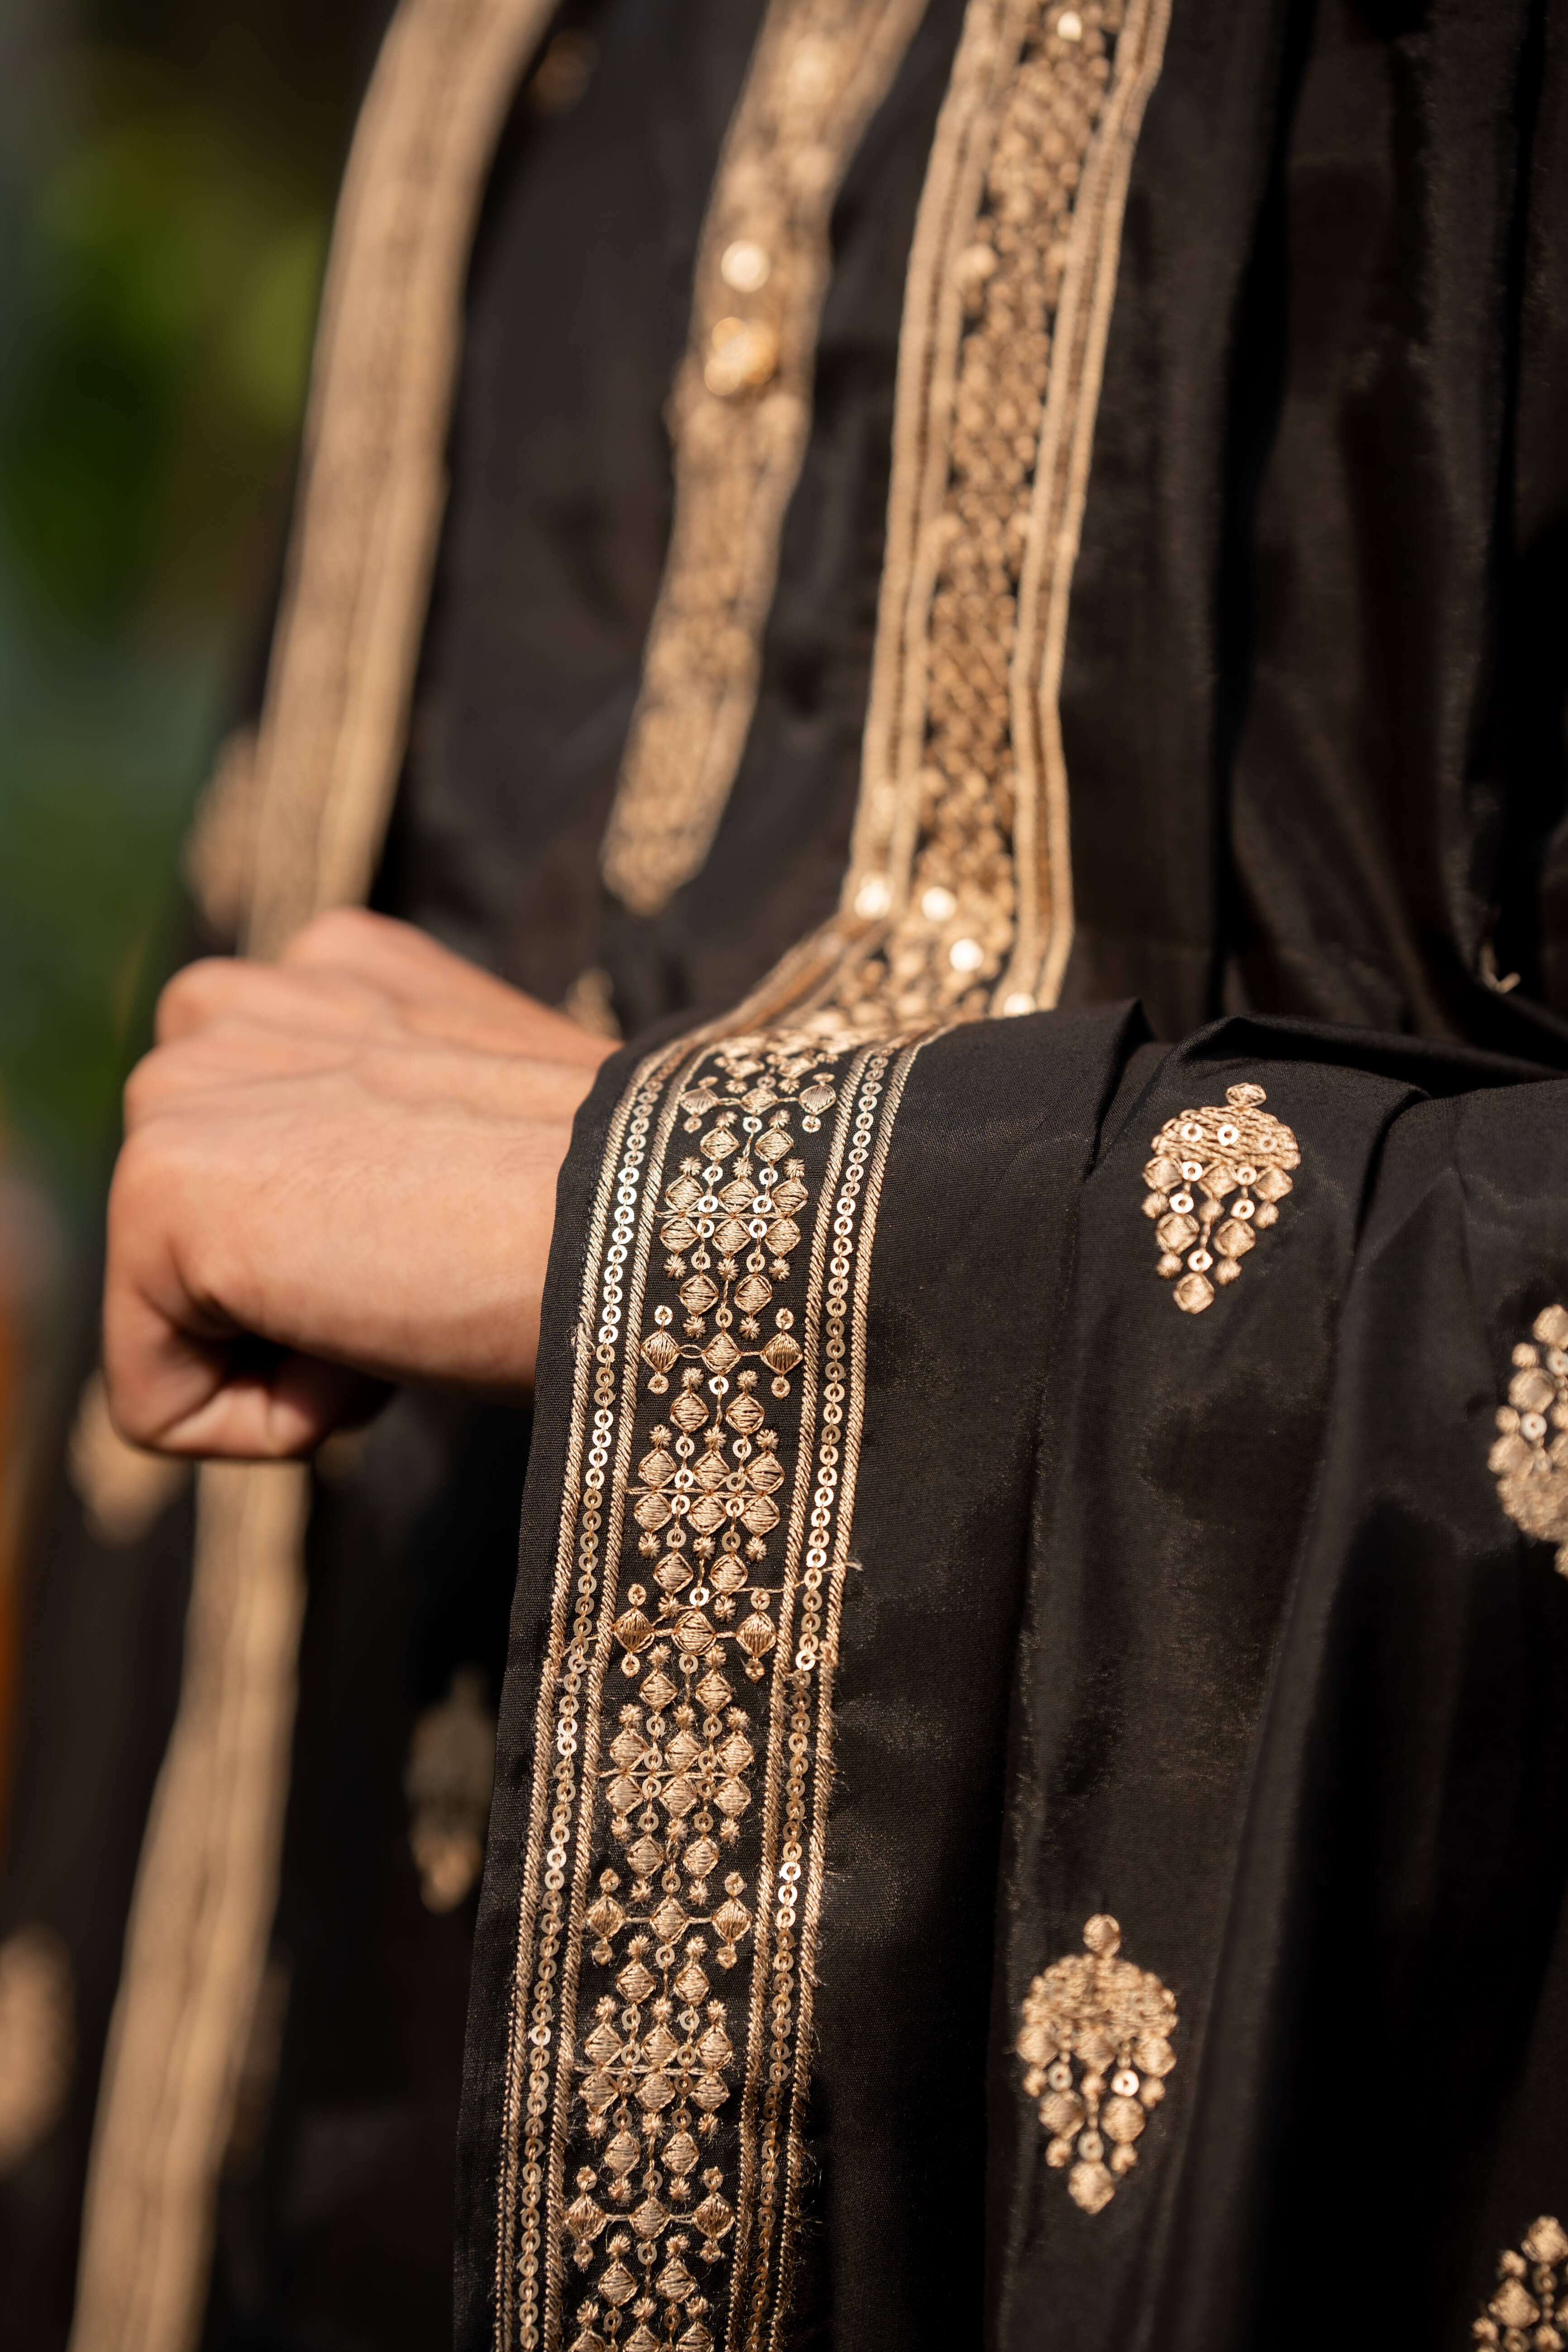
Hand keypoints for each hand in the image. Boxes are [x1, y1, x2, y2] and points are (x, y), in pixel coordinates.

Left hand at [103, 910, 615, 1458]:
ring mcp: (185, 1084)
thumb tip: (329, 1244)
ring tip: (413, 1296)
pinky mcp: (155, 1183)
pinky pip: (151, 1399)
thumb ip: (387, 1140)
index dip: (358, 1246)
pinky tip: (373, 1352)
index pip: (257, 1156)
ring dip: (293, 1353)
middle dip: (306, 1293)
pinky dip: (265, 1427)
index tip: (466, 1231)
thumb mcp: (482, 1142)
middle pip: (197, 1232)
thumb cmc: (612, 1215)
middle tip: (442, 1268)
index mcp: (334, 972)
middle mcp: (242, 1000)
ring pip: (172, 1309)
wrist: (652, 1216)